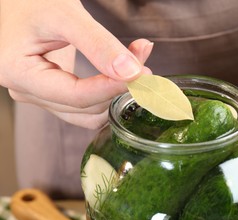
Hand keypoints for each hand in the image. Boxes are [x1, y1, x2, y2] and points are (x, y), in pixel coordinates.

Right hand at [0, 0, 152, 127]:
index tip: (141, 76)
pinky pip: (85, 105)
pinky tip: (120, 75)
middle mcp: (28, 91)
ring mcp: (40, 95)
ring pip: (87, 113)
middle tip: (143, 64)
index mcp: (20, 74)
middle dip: (117, 88)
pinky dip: (106, 93)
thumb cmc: (32, 2)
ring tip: (135, 68)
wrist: (17, 3)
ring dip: (115, 94)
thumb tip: (131, 72)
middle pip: (84, 107)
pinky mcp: (53, 92)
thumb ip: (98, 44)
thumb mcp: (65, 15)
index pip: (76, 96)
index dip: (112, 88)